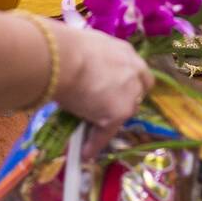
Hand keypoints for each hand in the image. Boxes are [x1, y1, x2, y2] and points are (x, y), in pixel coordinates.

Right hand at [55, 26, 153, 158]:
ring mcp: (129, 95)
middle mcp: (134, 73)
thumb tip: (82, 71)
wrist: (64, 59)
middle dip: (123, 102)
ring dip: (110, 122)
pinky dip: (95, 143)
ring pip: (124, 114)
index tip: (116, 90)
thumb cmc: (67, 49)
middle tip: (104, 110)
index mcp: (127, 53)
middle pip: (137, 94)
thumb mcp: (88, 48)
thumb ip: (94, 62)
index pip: (137, 72)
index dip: (128, 83)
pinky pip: (106, 133)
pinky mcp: (119, 113)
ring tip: (92, 132)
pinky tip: (86, 152)